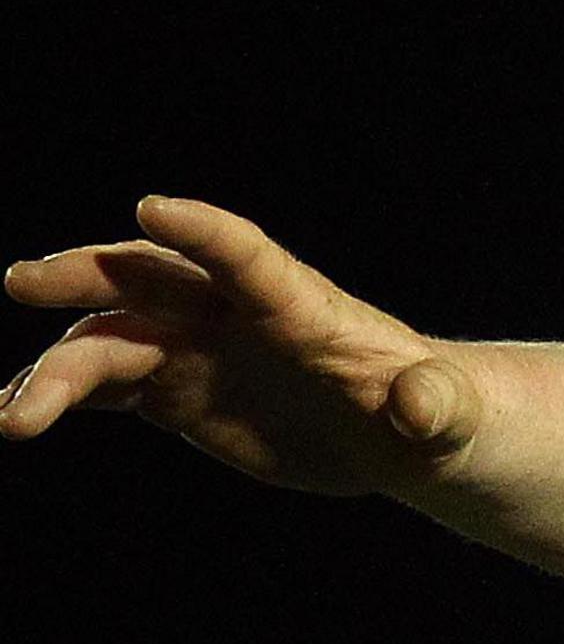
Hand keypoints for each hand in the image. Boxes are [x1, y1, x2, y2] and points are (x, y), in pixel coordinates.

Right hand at [3, 196, 491, 496]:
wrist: (396, 434)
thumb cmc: (431, 415)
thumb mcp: (442, 418)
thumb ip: (432, 406)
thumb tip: (422, 406)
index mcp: (299, 306)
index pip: (246, 256)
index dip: (204, 231)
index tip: (150, 209)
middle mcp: (231, 314)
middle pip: (148, 277)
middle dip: (86, 274)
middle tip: (24, 282)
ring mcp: (193, 347)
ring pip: (106, 342)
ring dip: (55, 373)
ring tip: (12, 420)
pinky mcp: (170, 389)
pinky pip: (100, 383)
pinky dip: (56, 395)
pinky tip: (13, 418)